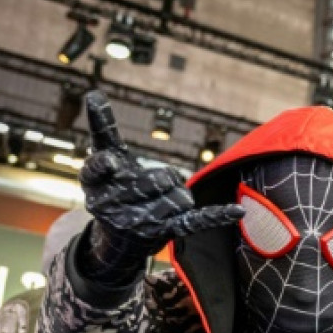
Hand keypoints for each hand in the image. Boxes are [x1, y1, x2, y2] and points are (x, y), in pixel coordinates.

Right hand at [77, 91, 242, 285]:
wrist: (119, 238)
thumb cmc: (112, 188)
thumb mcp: (104, 160)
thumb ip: (103, 130)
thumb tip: (93, 93)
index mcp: (95, 185)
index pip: (98, 168)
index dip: (105, 165)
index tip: (110, 162)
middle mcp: (113, 206)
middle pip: (161, 178)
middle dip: (166, 178)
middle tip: (153, 187)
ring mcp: (140, 222)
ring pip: (180, 196)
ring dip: (178, 194)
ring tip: (160, 203)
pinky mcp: (165, 233)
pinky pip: (197, 221)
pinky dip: (218, 216)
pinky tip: (238, 212)